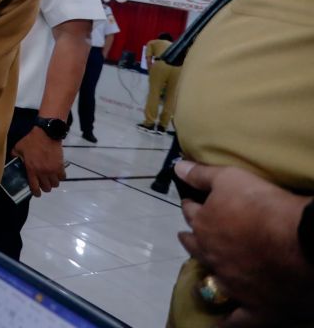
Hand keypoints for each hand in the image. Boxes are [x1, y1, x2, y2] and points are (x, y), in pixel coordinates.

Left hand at [12, 127, 64, 195]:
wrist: (46, 134)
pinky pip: (63, 177)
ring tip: (50, 178)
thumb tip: (13, 162)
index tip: (37, 193)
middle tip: (43, 183)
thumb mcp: (18, 148)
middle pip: (47, 188)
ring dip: (52, 182)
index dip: (36, 193)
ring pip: (55, 184)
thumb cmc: (30, 140)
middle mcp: (43, 172)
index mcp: (31, 169)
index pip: (34, 187)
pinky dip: (60, 177)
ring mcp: (52, 170)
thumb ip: (15, 157)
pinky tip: (57, 173)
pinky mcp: (60, 166)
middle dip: (44, 187)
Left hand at [175, 161, 312, 325]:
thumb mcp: (232, 179)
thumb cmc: (267, 206)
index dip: (193, 205)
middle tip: (191, 233)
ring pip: (212, 279)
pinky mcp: (254, 308)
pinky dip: (227, 322)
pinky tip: (220, 324)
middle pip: (195, 245)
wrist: (305, 244)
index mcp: (204, 225)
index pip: (191, 211)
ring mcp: (231, 284)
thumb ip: (202, 175)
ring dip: (208, 271)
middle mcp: (212, 256)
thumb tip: (178, 167)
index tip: (193, 202)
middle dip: (192, 237)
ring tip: (205, 264)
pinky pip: (236, 321)